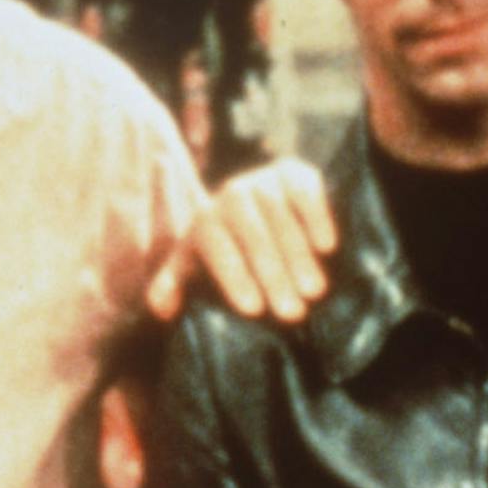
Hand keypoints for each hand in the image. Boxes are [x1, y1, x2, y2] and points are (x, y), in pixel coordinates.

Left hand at [146, 158, 337, 326]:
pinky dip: (316, 217)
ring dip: (297, 255)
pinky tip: (327, 249)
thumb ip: (171, 289)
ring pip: (278, 214)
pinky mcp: (295, 174)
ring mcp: (264, 181)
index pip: (215, 244)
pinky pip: (305, 192)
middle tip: (291, 314)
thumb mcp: (192, 272)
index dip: (233, 276)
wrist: (261, 221)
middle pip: (250, 232)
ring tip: (314, 293)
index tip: (253, 311)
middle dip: (271, 274)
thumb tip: (160, 308)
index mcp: (204, 221)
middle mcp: (231, 195)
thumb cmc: (227, 260)